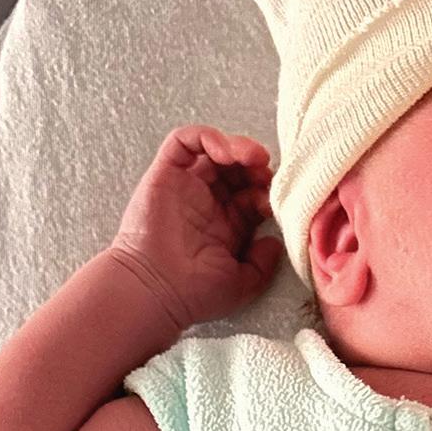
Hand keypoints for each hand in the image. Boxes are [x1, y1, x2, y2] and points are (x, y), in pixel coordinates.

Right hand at [109, 125, 284, 330]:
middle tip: (267, 173)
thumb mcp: (243, 284)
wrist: (155, 289)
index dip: (268, 192)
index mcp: (228, 225)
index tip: (276, 202)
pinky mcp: (166, 173)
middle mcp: (209, 202)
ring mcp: (187, 186)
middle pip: (239, 169)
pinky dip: (207, 137)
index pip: (254, 194)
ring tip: (253, 158)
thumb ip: (264, 264)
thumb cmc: (194, 293)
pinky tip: (225, 153)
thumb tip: (275, 241)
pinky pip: (184, 141)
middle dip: (257, 167)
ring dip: (239, 146)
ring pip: (215, 150)